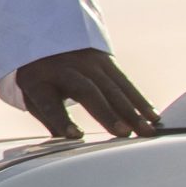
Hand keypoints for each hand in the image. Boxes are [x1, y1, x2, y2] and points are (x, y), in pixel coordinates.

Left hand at [16, 49, 158, 140]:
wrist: (43, 36)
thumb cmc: (40, 79)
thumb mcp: (33, 97)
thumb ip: (51, 122)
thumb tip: (65, 149)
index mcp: (37, 81)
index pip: (49, 102)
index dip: (61, 119)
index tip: (75, 136)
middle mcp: (63, 69)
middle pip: (87, 92)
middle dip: (107, 113)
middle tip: (124, 133)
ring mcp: (85, 62)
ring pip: (112, 86)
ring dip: (132, 109)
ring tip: (147, 129)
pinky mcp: (103, 60)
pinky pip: (124, 81)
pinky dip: (139, 99)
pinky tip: (152, 115)